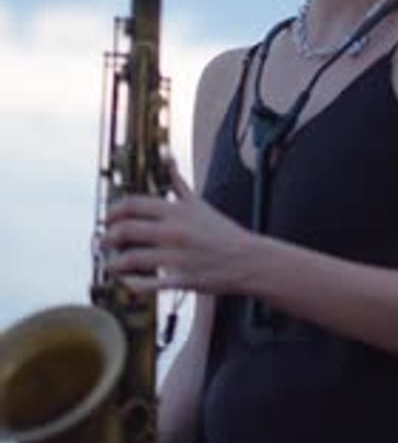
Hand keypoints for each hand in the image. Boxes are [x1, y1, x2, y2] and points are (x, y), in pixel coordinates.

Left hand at [102, 159, 250, 294]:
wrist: (248, 259)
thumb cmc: (222, 231)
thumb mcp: (199, 203)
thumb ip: (178, 183)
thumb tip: (168, 158)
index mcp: (176, 211)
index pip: (133, 205)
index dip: (114, 211)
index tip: (109, 218)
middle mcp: (174, 231)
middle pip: (127, 230)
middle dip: (108, 237)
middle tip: (104, 241)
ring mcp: (177, 257)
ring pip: (132, 258)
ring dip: (115, 262)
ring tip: (111, 263)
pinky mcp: (182, 279)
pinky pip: (149, 284)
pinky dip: (133, 284)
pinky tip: (128, 281)